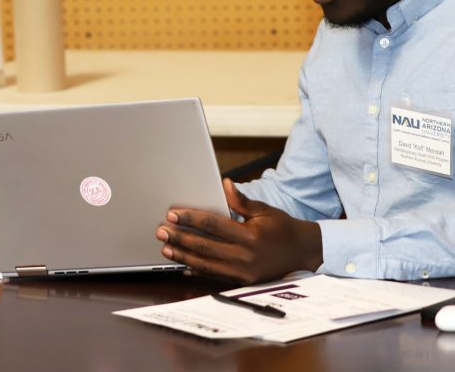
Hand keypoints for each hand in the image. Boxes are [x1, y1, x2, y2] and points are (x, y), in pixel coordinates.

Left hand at [156, 178, 322, 284]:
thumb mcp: (265, 210)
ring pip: (205, 263)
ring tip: (165, 247)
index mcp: (250, 236)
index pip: (213, 225)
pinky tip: (182, 265)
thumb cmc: (282, 228)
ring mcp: (243, 272)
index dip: (190, 219)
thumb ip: (242, 201)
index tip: (172, 214)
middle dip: (180, 237)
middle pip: (204, 246)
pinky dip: (197, 270)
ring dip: (183, 255)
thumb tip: (225, 184)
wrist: (303, 253)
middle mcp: (245, 256)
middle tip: (161, 230)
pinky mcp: (242, 281)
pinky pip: (214, 275)